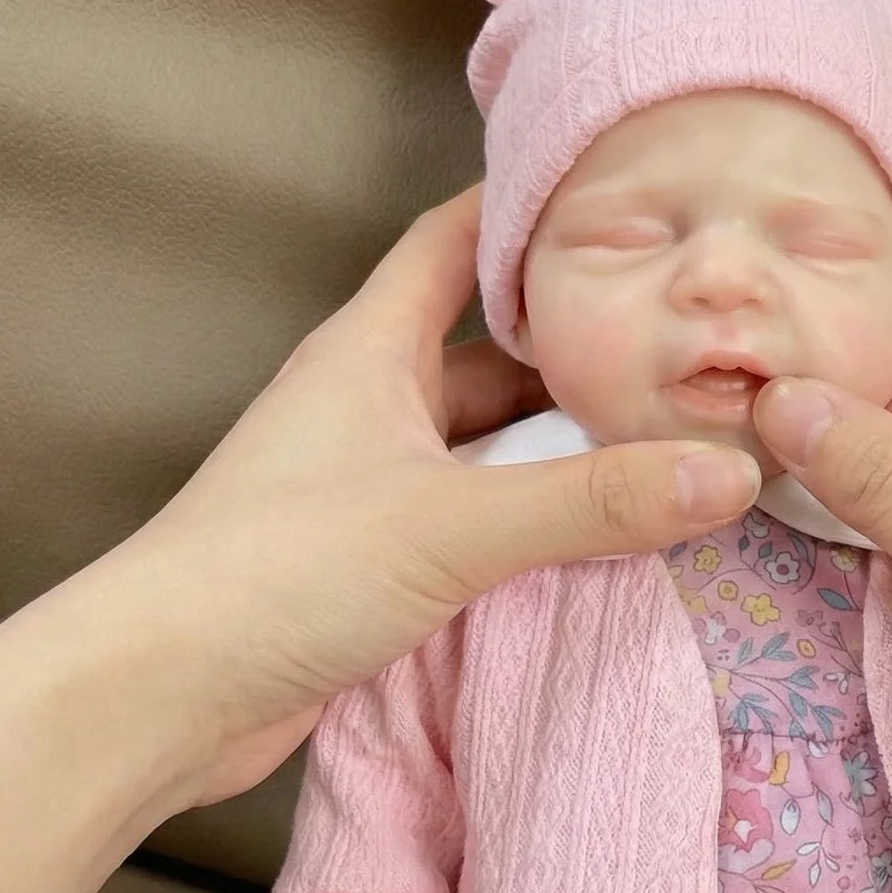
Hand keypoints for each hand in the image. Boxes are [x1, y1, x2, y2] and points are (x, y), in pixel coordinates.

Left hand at [100, 182, 758, 811]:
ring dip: (569, 449)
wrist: (161, 696)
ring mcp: (376, 486)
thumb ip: (591, 500)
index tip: (627, 196)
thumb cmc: (280, 570)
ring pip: (495, 448)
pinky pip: (483, 523)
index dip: (532, 209)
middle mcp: (374, 404)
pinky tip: (610, 539)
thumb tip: (730, 470)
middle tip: (692, 345)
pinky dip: (542, 524)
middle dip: (584, 350)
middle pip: (496, 354)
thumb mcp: (453, 522)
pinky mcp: (381, 564)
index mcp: (371, 349)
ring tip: (677, 441)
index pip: (457, 240)